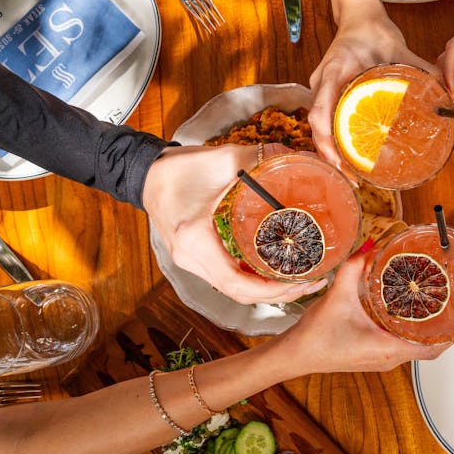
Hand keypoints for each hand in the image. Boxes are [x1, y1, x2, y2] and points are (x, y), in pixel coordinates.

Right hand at [142, 144, 327, 304]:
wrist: (144, 173)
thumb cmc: (177, 169)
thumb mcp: (221, 161)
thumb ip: (260, 159)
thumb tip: (298, 158)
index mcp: (196, 241)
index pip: (236, 284)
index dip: (271, 291)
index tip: (299, 282)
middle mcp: (191, 259)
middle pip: (239, 293)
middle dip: (277, 295)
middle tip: (310, 284)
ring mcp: (190, 262)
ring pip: (233, 290)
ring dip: (265, 290)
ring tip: (298, 281)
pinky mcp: (193, 258)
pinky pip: (226, 278)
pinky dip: (251, 280)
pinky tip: (273, 270)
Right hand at [278, 252, 445, 371]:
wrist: (293, 356)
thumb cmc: (314, 336)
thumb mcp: (337, 296)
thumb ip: (355, 268)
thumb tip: (370, 245)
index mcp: (387, 349)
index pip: (432, 349)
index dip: (452, 336)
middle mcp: (388, 359)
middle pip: (429, 350)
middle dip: (444, 331)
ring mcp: (380, 360)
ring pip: (415, 349)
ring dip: (427, 333)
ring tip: (437, 308)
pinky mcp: (372, 357)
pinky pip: (401, 347)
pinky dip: (410, 334)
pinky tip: (406, 315)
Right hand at [308, 4, 438, 164]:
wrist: (358, 15)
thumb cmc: (373, 29)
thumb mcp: (398, 48)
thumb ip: (421, 69)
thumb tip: (446, 91)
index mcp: (335, 70)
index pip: (320, 110)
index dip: (326, 138)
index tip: (339, 158)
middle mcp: (322, 82)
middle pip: (317, 126)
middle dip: (330, 155)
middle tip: (353, 179)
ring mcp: (322, 89)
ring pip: (319, 127)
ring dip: (332, 152)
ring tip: (352, 175)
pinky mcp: (327, 94)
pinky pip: (326, 121)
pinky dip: (335, 141)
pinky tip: (350, 156)